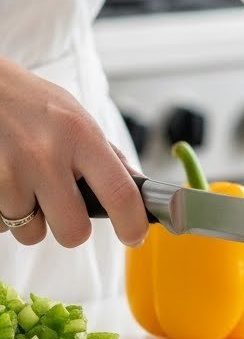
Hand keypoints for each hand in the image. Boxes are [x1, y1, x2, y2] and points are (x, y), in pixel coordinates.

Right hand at [0, 60, 148, 248]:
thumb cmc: (33, 103)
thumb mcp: (77, 117)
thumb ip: (107, 154)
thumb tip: (136, 184)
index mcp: (80, 135)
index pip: (119, 192)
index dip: (132, 224)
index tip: (133, 235)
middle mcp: (47, 155)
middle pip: (73, 230)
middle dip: (72, 227)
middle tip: (65, 207)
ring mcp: (12, 171)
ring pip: (32, 233)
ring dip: (33, 219)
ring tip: (29, 186)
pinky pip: (3, 225)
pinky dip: (7, 212)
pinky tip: (9, 184)